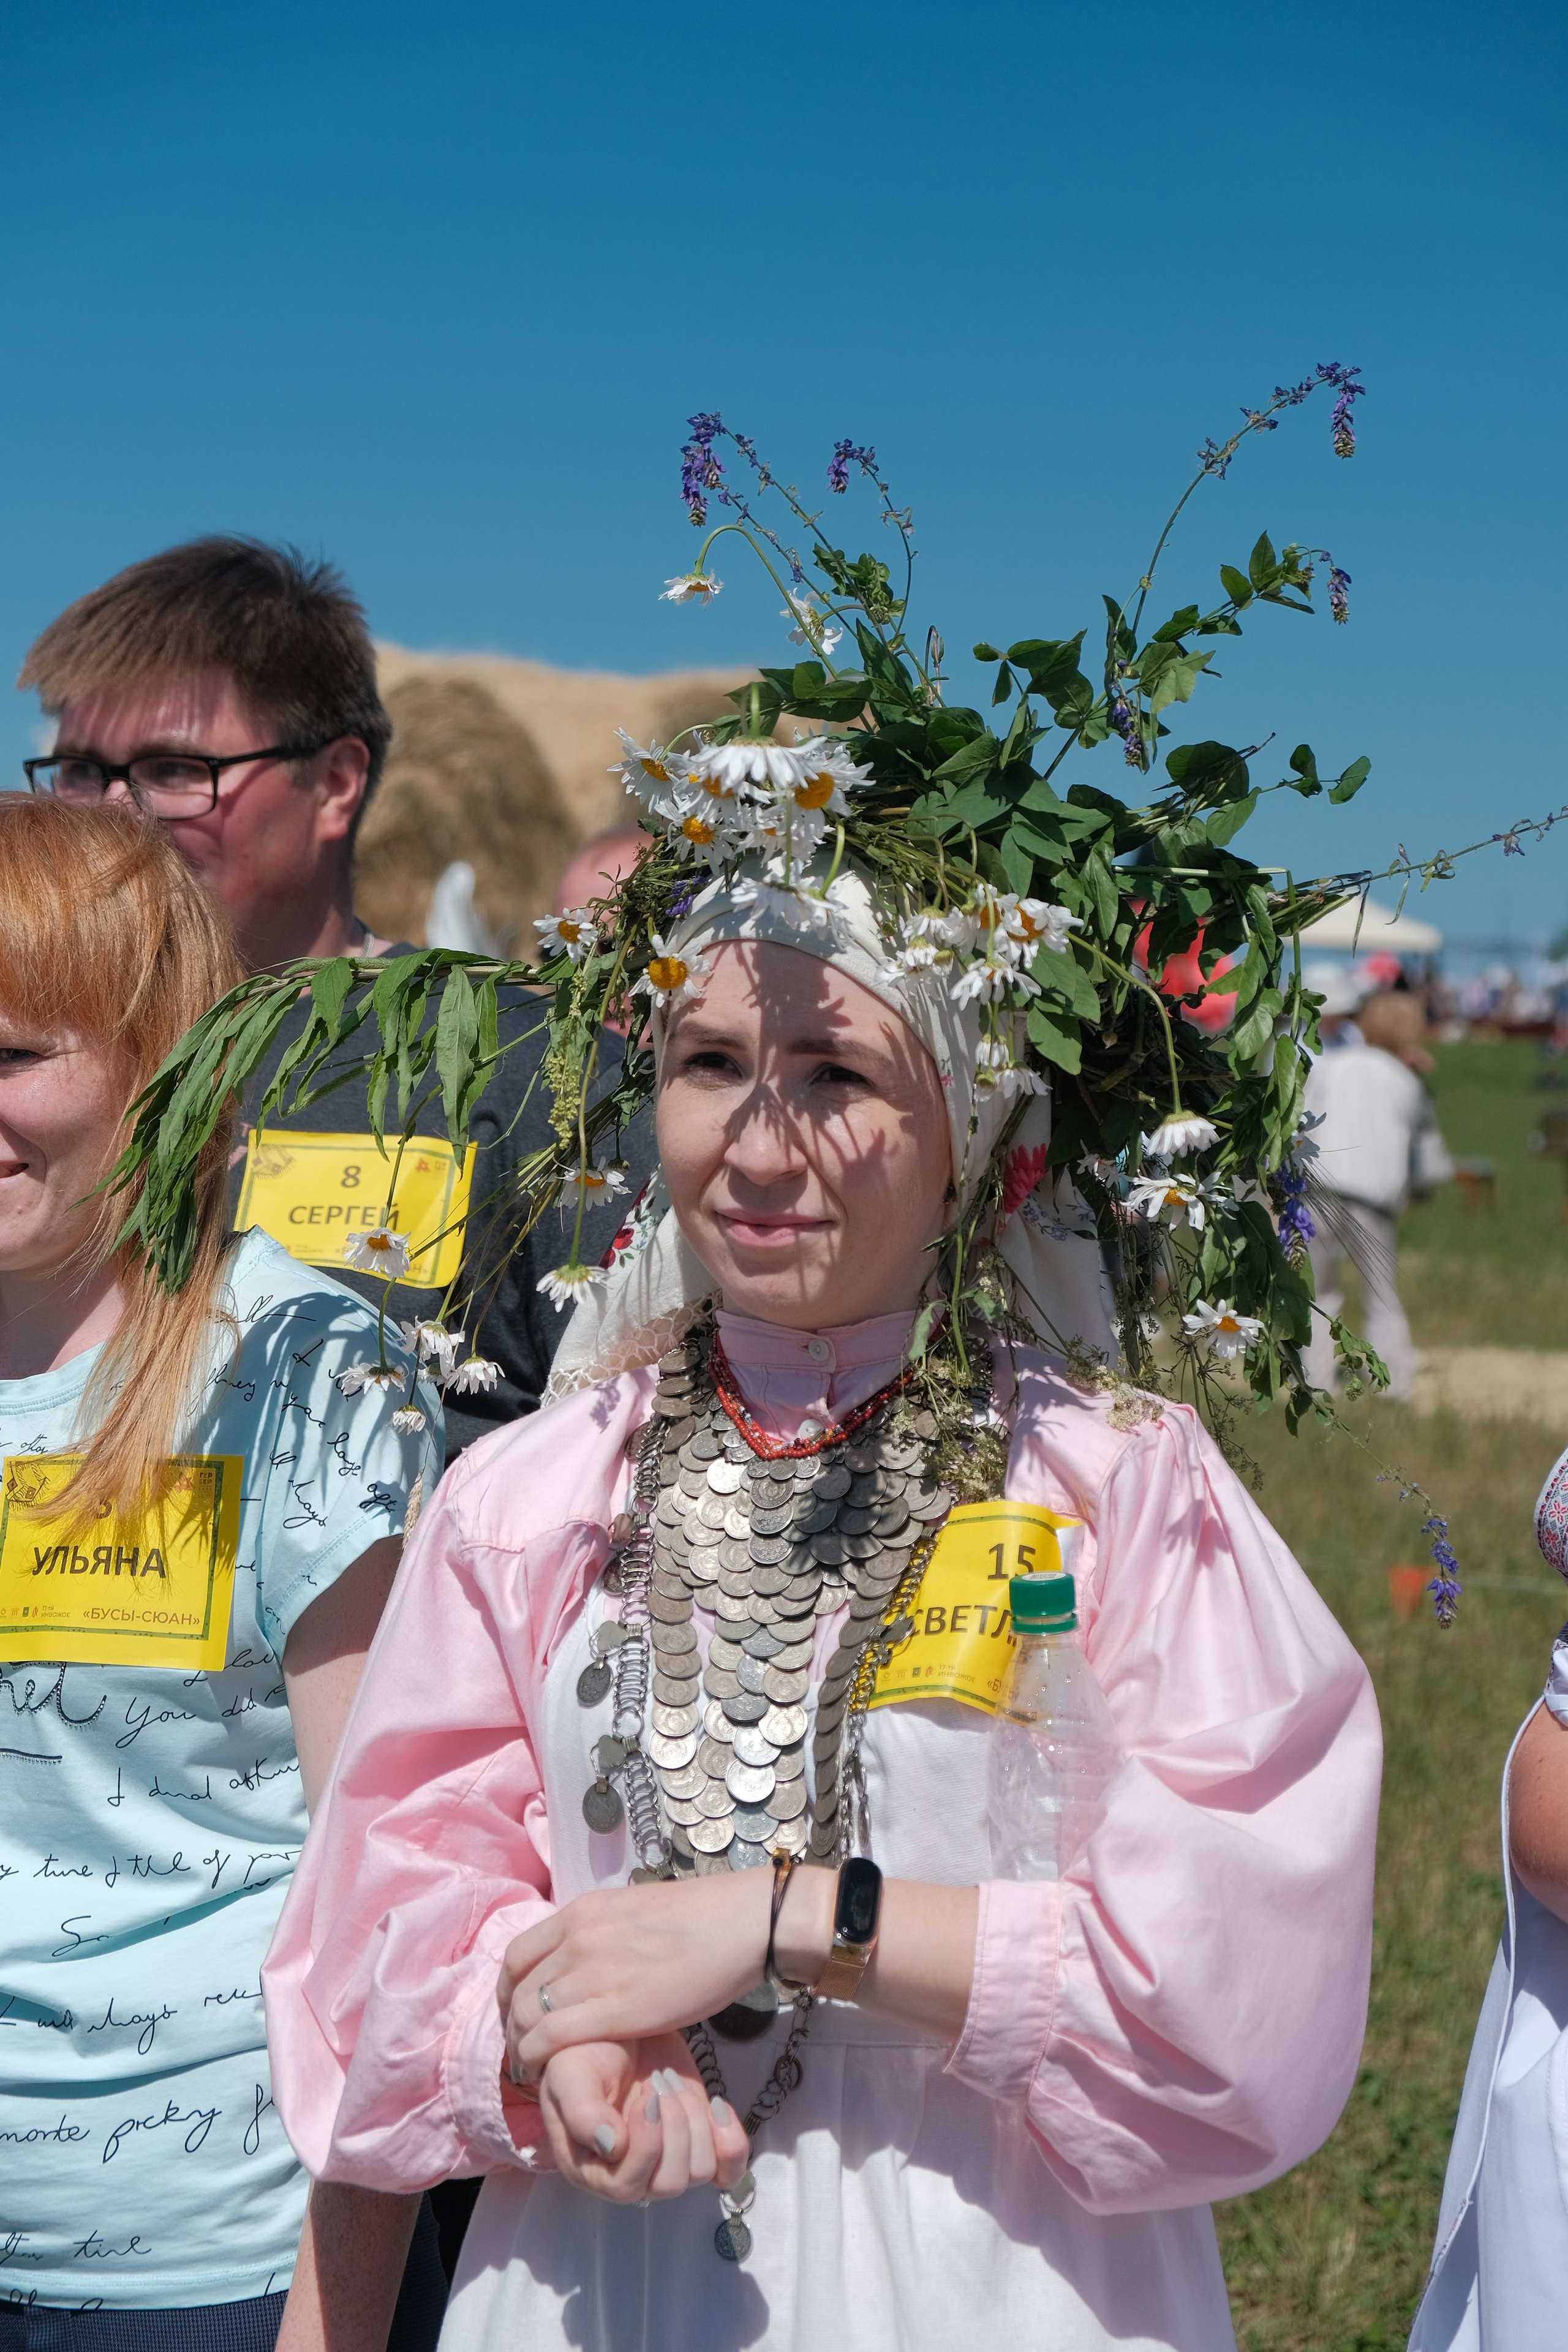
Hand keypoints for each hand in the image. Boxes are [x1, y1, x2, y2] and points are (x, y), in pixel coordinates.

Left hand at [499, 1873, 774, 2077]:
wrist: (739, 1923)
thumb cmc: (701, 1919)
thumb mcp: (634, 1913)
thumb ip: (604, 1933)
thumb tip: (592, 1954)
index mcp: (582, 1912)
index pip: (518, 1955)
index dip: (509, 1990)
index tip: (517, 2011)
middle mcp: (578, 1940)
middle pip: (518, 1990)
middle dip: (512, 2025)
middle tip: (522, 2048)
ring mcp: (593, 1973)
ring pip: (528, 2017)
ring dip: (521, 2047)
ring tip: (530, 2068)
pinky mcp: (615, 2011)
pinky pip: (551, 2038)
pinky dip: (537, 2058)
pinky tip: (544, 2073)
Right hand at [533, 2033, 750, 2202]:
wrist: (620, 2022)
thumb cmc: (584, 2052)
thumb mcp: (570, 2074)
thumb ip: (582, 2110)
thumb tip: (611, 2146)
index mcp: (593, 2169)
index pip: (627, 2186)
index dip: (645, 2147)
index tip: (648, 2096)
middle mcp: (632, 2174)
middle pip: (669, 2182)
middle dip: (673, 2127)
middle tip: (658, 2080)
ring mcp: (669, 2160)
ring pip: (699, 2171)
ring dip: (693, 2120)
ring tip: (670, 2081)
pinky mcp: (699, 2142)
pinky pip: (728, 2169)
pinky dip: (731, 2142)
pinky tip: (717, 2104)